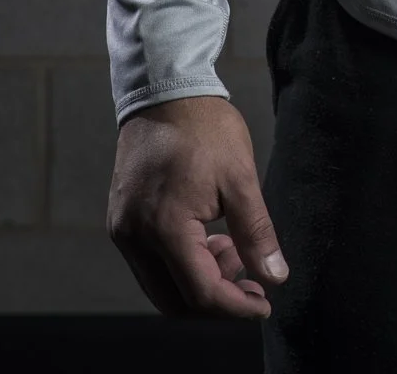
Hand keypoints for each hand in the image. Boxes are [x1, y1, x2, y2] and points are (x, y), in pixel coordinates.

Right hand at [107, 93, 287, 319]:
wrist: (164, 90)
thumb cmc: (205, 129)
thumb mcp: (240, 177)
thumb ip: (257, 232)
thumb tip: (276, 276)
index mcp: (166, 229)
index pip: (201, 293)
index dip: (237, 306)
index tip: (264, 302)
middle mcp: (135, 237)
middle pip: (174, 301)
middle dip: (216, 299)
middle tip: (250, 276)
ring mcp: (123, 230)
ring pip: (160, 285)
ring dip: (198, 282)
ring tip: (231, 249)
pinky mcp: (120, 221)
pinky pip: (148, 263)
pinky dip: (179, 264)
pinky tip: (207, 238)